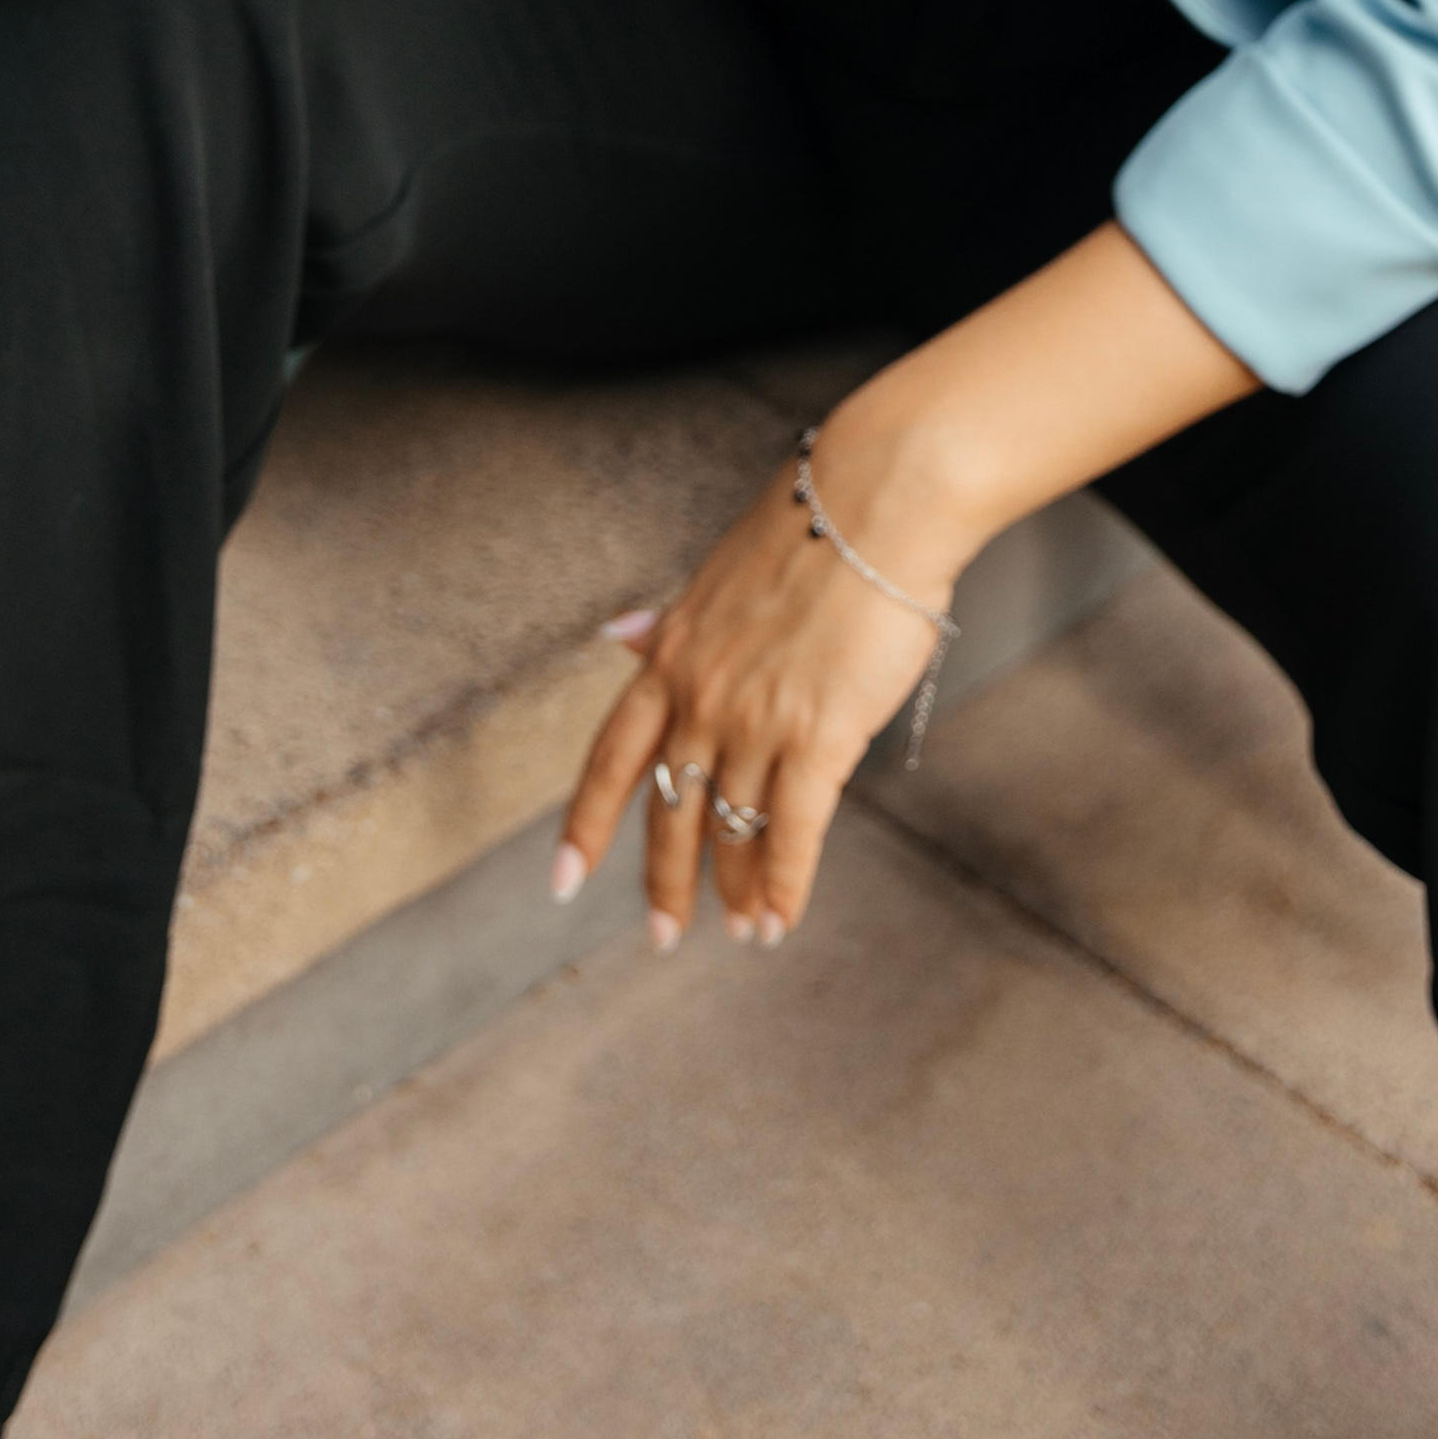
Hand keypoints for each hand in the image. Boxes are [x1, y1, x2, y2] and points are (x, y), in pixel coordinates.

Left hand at [553, 443, 950, 949]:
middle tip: (664, 934)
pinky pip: (793, 832)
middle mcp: (702, 696)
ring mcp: (756, 720)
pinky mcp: (819, 737)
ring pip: (734, 828)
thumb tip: (620, 634)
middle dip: (664, 880)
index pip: (612, 756)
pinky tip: (781, 920)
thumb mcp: (717, 576)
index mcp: (671, 655)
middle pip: (670, 808)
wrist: (875, 503)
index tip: (563, 879)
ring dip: (737, 888)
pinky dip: (784, 885)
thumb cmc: (808, 528)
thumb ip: (670, 624)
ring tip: (743, 929)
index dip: (586, 824)